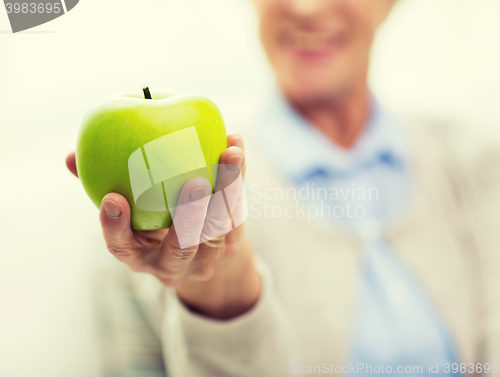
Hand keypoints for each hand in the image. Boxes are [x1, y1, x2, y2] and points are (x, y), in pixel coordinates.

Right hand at [66, 134, 259, 318]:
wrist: (197, 249)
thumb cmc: (150, 220)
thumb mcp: (127, 208)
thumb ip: (104, 183)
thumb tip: (71, 157)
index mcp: (139, 255)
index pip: (122, 248)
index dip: (116, 227)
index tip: (114, 199)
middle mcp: (172, 264)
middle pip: (182, 248)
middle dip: (190, 219)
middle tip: (195, 184)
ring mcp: (205, 259)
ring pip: (219, 230)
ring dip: (227, 191)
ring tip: (230, 154)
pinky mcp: (232, 247)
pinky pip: (237, 212)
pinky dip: (238, 179)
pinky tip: (235, 145)